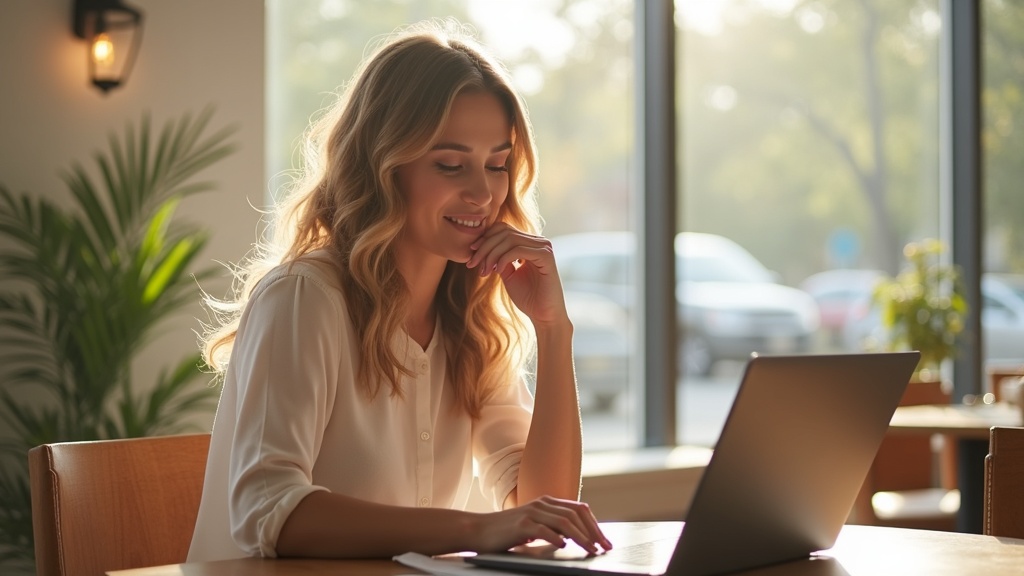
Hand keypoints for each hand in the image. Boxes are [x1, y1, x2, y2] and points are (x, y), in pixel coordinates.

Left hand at [467, 223, 567, 326]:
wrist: (543, 315)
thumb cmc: (527, 297)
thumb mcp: (507, 274)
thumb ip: (498, 258)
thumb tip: (482, 246)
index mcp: (530, 243)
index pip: (504, 229)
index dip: (485, 238)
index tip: (471, 253)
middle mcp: (539, 242)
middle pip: (504, 232)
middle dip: (484, 247)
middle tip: (472, 263)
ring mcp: (544, 248)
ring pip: (509, 240)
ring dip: (491, 255)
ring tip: (484, 271)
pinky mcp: (546, 257)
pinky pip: (518, 250)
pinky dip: (503, 259)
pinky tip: (497, 271)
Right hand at [471, 496, 612, 554]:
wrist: (478, 530)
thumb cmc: (507, 531)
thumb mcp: (534, 525)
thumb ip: (553, 526)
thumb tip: (578, 536)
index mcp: (547, 502)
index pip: (579, 509)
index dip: (595, 525)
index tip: (605, 541)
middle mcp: (542, 504)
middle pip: (576, 515)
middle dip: (593, 532)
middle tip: (603, 547)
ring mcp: (531, 512)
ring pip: (564, 522)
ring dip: (581, 537)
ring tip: (590, 550)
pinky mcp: (521, 524)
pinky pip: (543, 530)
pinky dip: (556, 538)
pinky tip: (563, 547)